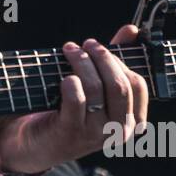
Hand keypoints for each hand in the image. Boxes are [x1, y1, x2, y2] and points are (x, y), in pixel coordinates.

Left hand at [0, 22, 148, 175]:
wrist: (38, 145)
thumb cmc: (72, 112)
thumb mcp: (98, 89)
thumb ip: (116, 60)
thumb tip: (131, 30)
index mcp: (132, 121)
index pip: (138, 85)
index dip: (120, 61)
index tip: (101, 47)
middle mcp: (119, 131)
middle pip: (119, 85)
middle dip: (102, 57)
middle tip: (86, 44)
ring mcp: (95, 134)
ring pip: (95, 88)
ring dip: (81, 62)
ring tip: (70, 50)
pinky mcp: (71, 132)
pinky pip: (76, 100)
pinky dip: (70, 83)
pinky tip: (64, 76)